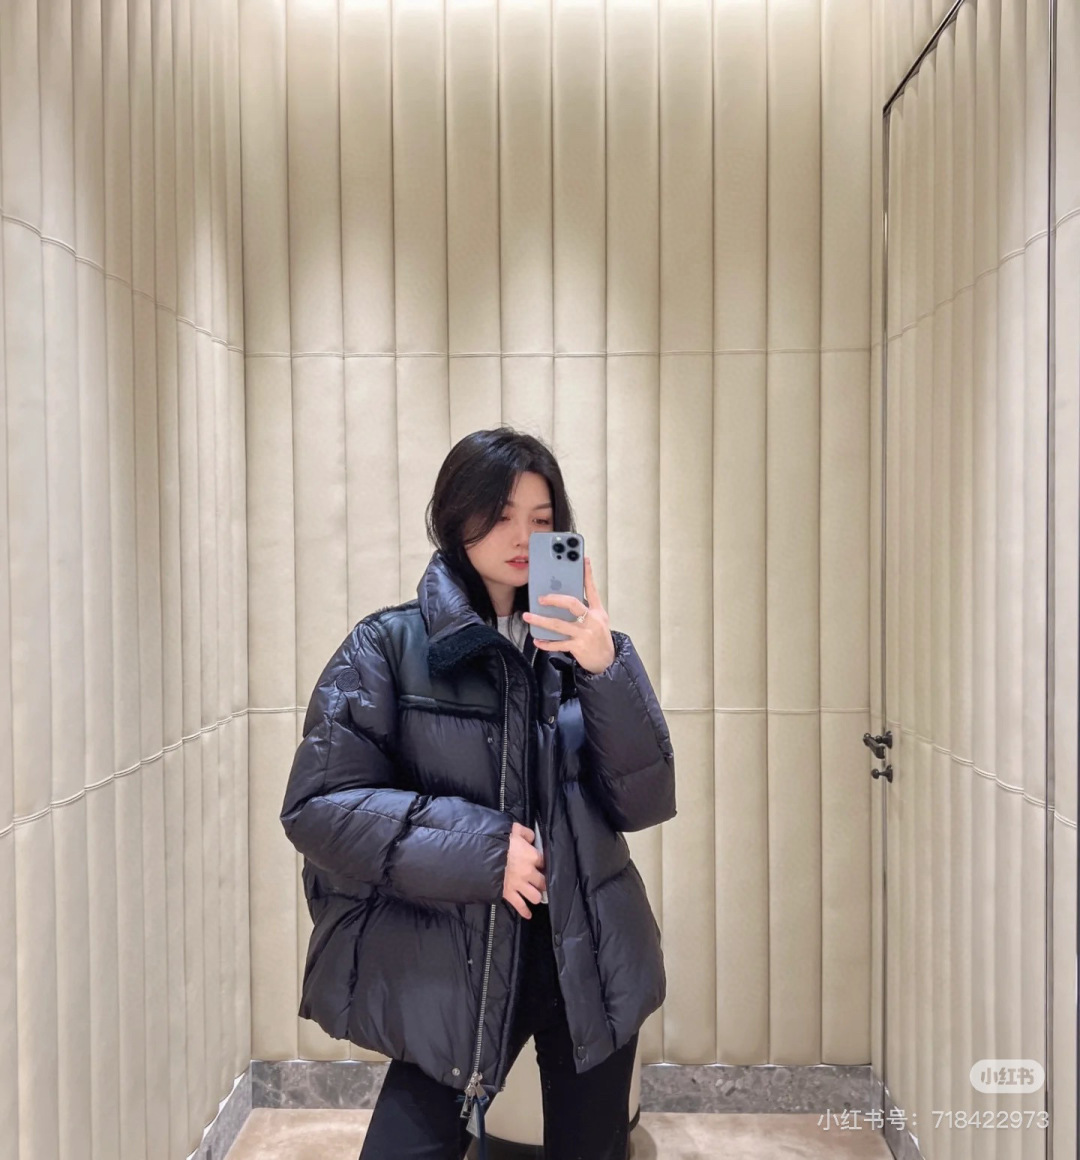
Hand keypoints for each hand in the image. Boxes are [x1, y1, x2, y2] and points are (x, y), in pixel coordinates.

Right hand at [502, 821, 545, 917]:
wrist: (480, 854)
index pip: (545, 862)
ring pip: (535, 896)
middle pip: (543, 882)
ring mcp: (519, 885)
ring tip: (535, 895)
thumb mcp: (513, 829)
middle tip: (541, 883)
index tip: (542, 865)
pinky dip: (525, 911)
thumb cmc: (497, 840)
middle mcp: (529, 872)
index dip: (544, 864)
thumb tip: (531, 838)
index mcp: (532, 856)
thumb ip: (525, 833)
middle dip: (543, 883)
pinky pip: (520, 906)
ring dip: (536, 896)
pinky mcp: (509, 894)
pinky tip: (528, 914)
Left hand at [523, 555, 615, 674]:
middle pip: (572, 604)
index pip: (592, 589)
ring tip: (528, 616)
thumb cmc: (599, 637)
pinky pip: (558, 644)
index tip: (583, 559)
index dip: (588, 573)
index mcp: (597, 611)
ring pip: (559, 625)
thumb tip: (564, 597)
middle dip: (554, 599)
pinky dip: (546, 643)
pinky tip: (537, 641)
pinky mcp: (578, 647)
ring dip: (541, 621)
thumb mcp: (599, 620)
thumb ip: (585, 608)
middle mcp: (592, 620)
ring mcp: (584, 634)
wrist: (607, 661)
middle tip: (540, 598)